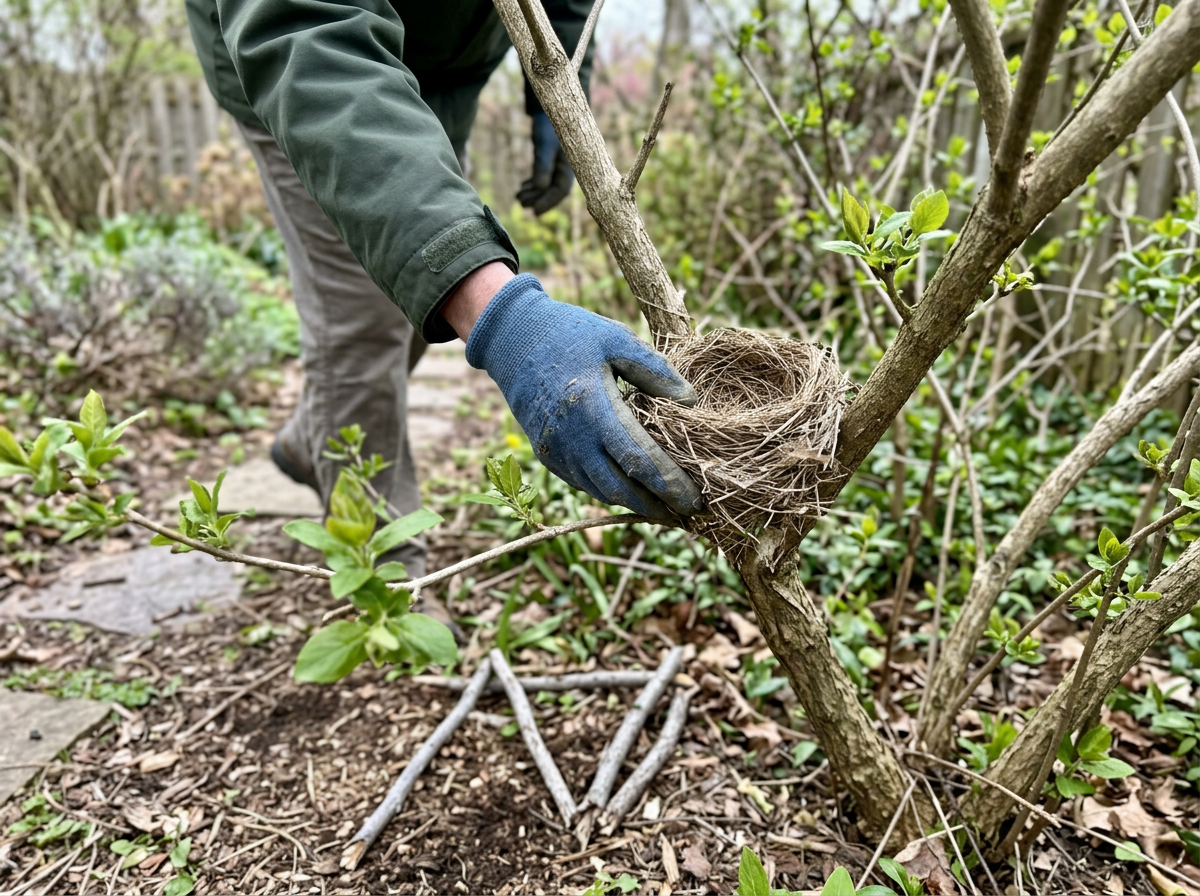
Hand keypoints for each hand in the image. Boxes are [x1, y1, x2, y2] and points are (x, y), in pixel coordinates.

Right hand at [462, 274, 703, 518]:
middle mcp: (573, 439)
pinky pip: (585, 483)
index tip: (695, 499)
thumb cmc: (571, 335)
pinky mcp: (549, 456)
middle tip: (688, 512)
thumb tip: (690, 401)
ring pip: (602, 491)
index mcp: (594, 410)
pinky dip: (612, 492)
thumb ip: (654, 370)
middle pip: (621, 488)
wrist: (513, 340)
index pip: (639, 460)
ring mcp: (558, 452)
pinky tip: (634, 491)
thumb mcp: (616, 340)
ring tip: (667, 507)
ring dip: (635, 504)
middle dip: (657, 506)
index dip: (669, 485)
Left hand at [516, 112, 574, 214]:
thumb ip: (542, 166)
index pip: (560, 191)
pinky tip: (523, 187)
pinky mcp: (551, 159)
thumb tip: (540, 188)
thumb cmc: (550, 124)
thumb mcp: (544, 145)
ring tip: (518, 196)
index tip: (534, 211)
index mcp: (570, 165)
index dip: (548, 202)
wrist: (552, 104)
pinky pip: (543, 177)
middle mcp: (566, 167)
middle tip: (521, 202)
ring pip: (547, 185)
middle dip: (537, 198)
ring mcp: (559, 164)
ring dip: (534, 192)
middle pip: (552, 190)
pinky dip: (533, 183)